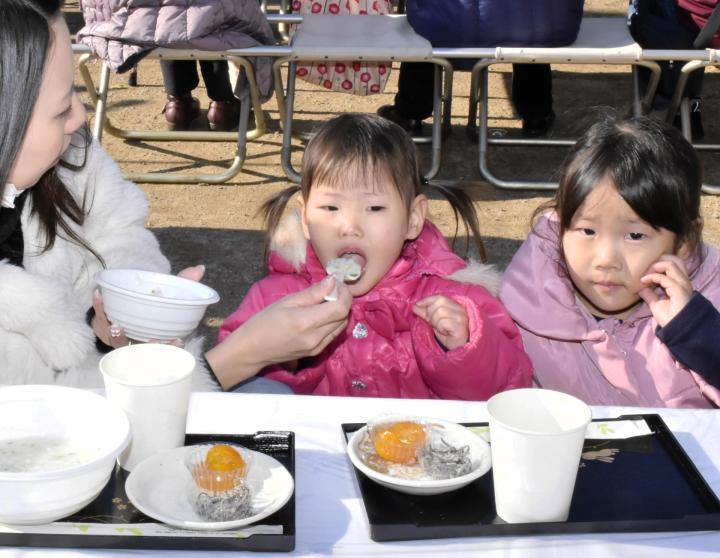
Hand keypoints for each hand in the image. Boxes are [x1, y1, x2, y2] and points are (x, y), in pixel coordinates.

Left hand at [93, 265, 205, 348]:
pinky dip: (100, 307)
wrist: (127, 309)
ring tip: (119, 325)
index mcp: (161, 337)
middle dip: (149, 348)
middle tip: (152, 340)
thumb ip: (185, 283)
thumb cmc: (152, 305)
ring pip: (120, 344)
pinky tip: (99, 294)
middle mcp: (141, 343)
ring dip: (119, 336)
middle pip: (145, 352)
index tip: (178, 340)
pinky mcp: (106, 330)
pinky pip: (101, 321)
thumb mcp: (170, 294)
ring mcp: (123, 339)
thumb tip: (199, 268)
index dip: (175, 347)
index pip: (170, 348)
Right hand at [206, 276, 351, 387]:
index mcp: (306, 322)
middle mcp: (315, 337)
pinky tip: (322, 315)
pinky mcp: (316, 353)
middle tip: (333, 290)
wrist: (252, 349)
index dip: (344, 294)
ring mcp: (317, 348)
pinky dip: (333, 323)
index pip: (340, 308)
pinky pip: (333, 335)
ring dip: (340, 312)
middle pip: (344, 317)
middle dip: (343, 301)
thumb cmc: (264, 321)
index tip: (338, 284)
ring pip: (341, 327)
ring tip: (327, 301)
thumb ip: (313, 293)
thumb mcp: (287, 301)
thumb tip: (333, 281)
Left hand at [413, 295, 468, 349]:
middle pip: (439, 303)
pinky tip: (445, 333)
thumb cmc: (448, 336)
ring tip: (441, 329)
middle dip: (430, 313)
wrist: (458, 349)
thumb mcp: (434, 322)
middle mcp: (461, 309)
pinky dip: (440, 328)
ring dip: (436, 322)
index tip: (417, 305)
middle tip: (432, 323)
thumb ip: (426, 313)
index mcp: (455, 306)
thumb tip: (414, 306)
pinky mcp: (461, 326)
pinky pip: (443, 322)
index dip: (427, 300)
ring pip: (440, 312)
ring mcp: (462, 317)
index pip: (440, 297)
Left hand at [638, 255, 692, 326]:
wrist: (677, 329)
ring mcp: (682, 284)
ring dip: (655, 266)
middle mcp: (683, 281)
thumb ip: (649, 294)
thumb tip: (640, 287)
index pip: (672, 265)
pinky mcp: (679, 289)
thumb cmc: (669, 318)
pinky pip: (664, 277)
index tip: (644, 274)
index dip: (657, 265)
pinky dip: (652, 276)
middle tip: (646, 269)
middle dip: (659, 260)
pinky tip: (643, 281)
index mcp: (679, 283)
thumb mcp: (655, 303)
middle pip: (675, 259)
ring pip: (671, 264)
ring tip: (644, 274)